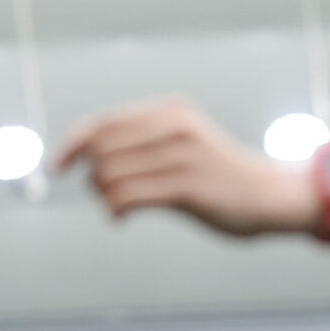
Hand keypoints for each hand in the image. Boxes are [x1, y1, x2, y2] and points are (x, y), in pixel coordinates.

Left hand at [55, 98, 318, 237]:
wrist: (272, 195)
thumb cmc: (220, 174)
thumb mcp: (182, 143)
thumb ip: (142, 142)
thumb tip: (88, 155)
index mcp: (170, 111)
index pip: (102, 123)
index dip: (72, 145)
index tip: (57, 166)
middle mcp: (173, 127)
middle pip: (101, 150)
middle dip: (92, 175)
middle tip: (106, 194)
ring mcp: (180, 156)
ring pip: (109, 175)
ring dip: (104, 196)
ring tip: (118, 206)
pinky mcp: (186, 187)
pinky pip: (127, 197)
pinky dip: (115, 210)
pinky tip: (121, 218)